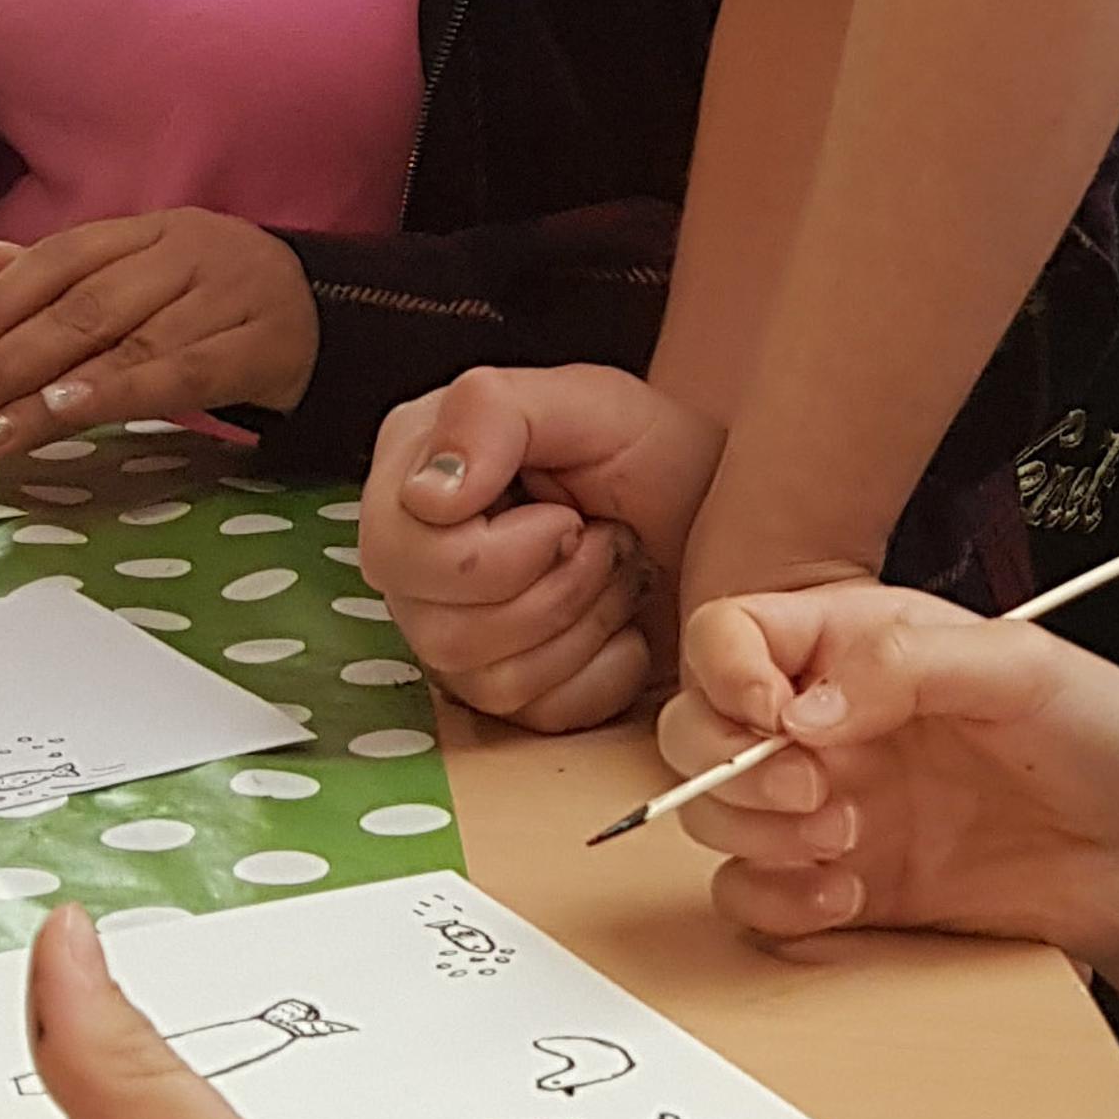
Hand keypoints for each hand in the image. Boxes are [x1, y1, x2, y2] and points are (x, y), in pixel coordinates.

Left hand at [0, 212, 318, 460]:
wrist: (336, 313)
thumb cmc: (223, 298)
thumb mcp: (147, 269)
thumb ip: (64, 272)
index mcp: (150, 230)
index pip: (56, 261)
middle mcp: (184, 254)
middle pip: (78, 308)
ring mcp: (224, 298)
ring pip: (120, 345)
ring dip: (42, 393)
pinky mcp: (257, 346)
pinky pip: (176, 373)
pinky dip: (116, 392)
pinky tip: (65, 410)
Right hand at [360, 364, 722, 735]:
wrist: (718, 523)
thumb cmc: (655, 456)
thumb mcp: (591, 403)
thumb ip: (493, 414)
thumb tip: (427, 493)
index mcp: (413, 472)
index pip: (399, 553)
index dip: (500, 550)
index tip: (566, 512)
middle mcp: (415, 559)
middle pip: (441, 630)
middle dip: (555, 588)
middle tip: (601, 538)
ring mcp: (451, 630)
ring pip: (487, 680)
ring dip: (585, 621)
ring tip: (616, 567)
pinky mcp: (501, 690)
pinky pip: (536, 714)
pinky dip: (602, 669)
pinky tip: (621, 622)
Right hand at [667, 582, 1118, 980]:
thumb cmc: (1108, 737)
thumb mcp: (1027, 668)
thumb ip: (911, 664)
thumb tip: (808, 704)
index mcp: (864, 644)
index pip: (736, 634)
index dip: (728, 671)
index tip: (775, 713)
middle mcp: (833, 723)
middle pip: (697, 727)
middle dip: (729, 765)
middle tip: (814, 789)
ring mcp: (833, 808)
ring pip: (714, 817)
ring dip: (754, 835)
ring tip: (846, 841)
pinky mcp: (843, 888)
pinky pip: (754, 899)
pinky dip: (775, 902)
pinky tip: (847, 895)